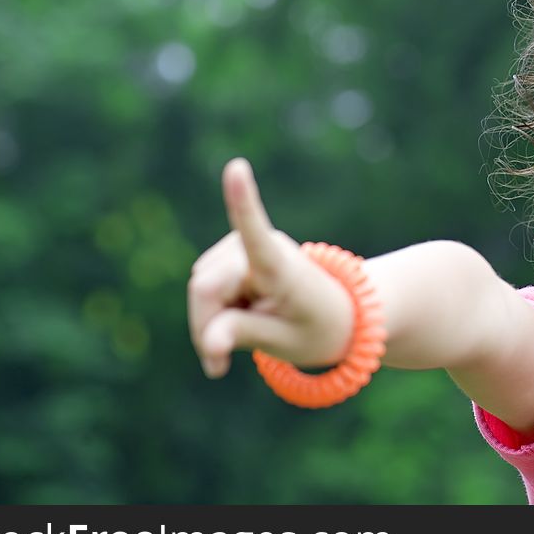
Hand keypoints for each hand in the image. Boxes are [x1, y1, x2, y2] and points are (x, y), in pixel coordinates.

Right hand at [187, 158, 353, 377]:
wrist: (336, 315)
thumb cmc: (316, 328)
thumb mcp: (285, 342)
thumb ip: (242, 336)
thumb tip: (208, 343)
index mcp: (279, 264)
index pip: (256, 232)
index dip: (243, 202)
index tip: (236, 167)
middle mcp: (257, 246)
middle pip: (205, 289)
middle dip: (206, 329)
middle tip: (219, 366)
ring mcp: (239, 247)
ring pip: (198, 290)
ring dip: (210, 322)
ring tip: (247, 332)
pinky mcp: (227, 255)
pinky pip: (201, 289)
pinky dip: (211, 314)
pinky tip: (237, 319)